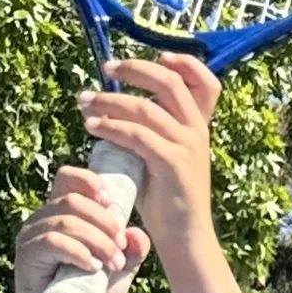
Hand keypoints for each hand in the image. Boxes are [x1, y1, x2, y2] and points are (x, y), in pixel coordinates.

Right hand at [15, 164, 148, 292]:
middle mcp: (43, 219)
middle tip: (121, 246)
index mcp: (62, 213)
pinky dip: (78, 252)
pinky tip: (93, 267)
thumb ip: (131, 252)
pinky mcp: (26, 255)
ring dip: (97, 241)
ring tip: (113, 263)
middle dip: (104, 221)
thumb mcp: (118, 271)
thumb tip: (138, 234)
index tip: (113, 204)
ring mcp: (32, 236)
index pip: (68, 179)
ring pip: (65, 221)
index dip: (90, 182)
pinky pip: (52, 242)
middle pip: (72, 200)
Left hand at [76, 54, 221, 273]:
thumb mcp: (165, 156)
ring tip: (84, 102)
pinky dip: (110, 126)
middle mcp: (197, 133)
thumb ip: (152, 129)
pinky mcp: (173, 165)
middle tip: (105, 69)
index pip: (207, 84)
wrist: (184, 237)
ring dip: (108, 100)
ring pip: (145, 108)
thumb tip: (116, 103)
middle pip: (170, 83)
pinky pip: (137, 136)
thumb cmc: (168, 198)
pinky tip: (91, 126)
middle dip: (134, 69)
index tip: (160, 55)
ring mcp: (188, 148)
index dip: (186, 63)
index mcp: (199, 128)